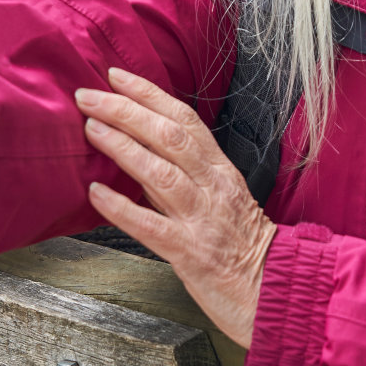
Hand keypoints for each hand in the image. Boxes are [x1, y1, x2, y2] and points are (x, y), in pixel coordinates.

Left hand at [75, 67, 274, 348]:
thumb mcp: (221, 198)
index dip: (149, 94)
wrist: (277, 289)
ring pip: (161, 173)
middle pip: (169, 136)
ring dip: (122, 147)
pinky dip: (122, 208)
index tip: (116, 76)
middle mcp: (213, 187)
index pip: (184, 118)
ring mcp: (202, 219)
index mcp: (220, 169)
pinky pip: (151, 226)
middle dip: (125, 111)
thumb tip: (139, 148)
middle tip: (88, 96)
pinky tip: (97, 194)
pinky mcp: (192, 253)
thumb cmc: (245, 246)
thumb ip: (184, 174)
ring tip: (90, 129)